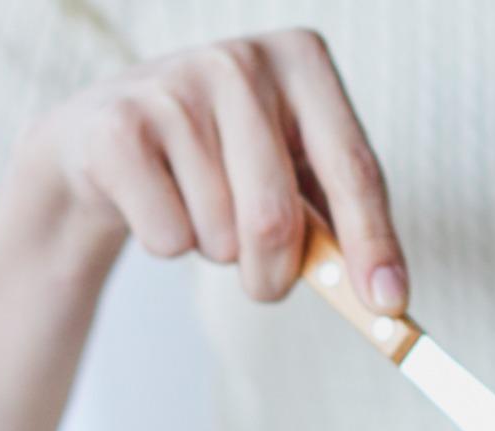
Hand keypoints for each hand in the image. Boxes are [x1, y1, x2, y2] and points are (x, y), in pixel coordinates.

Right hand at [23, 28, 404, 308]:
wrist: (105, 139)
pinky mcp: (118, 126)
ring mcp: (174, 86)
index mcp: (302, 62)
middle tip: (264, 285)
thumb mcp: (290, 174)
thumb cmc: (221, 161)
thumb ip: (338, 227)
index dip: (374, 244)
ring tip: (196, 204)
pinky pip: (168, 237)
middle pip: (277, 218)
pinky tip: (154, 199)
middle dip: (274, 276)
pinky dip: (168, 243)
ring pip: (219, 234)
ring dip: (214, 250)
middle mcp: (240, 62)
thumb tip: (383, 299)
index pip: (354, 169)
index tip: (389, 304)